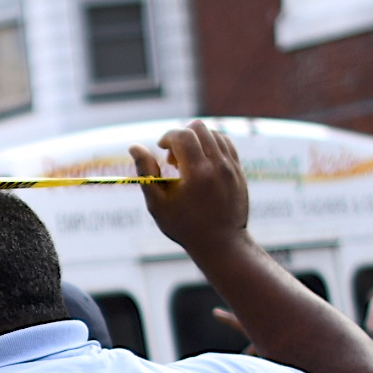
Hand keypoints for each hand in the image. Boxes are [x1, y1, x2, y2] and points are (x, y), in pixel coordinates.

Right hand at [131, 120, 251, 253]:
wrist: (222, 244)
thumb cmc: (185, 227)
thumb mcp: (159, 204)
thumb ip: (146, 173)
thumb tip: (134, 147)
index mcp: (197, 173)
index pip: (182, 135)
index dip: (167, 137)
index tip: (161, 150)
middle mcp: (218, 166)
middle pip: (198, 128)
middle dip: (181, 136)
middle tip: (174, 160)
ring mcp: (231, 167)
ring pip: (213, 133)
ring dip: (196, 140)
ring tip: (188, 162)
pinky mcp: (238, 171)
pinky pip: (226, 143)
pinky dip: (211, 145)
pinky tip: (202, 163)